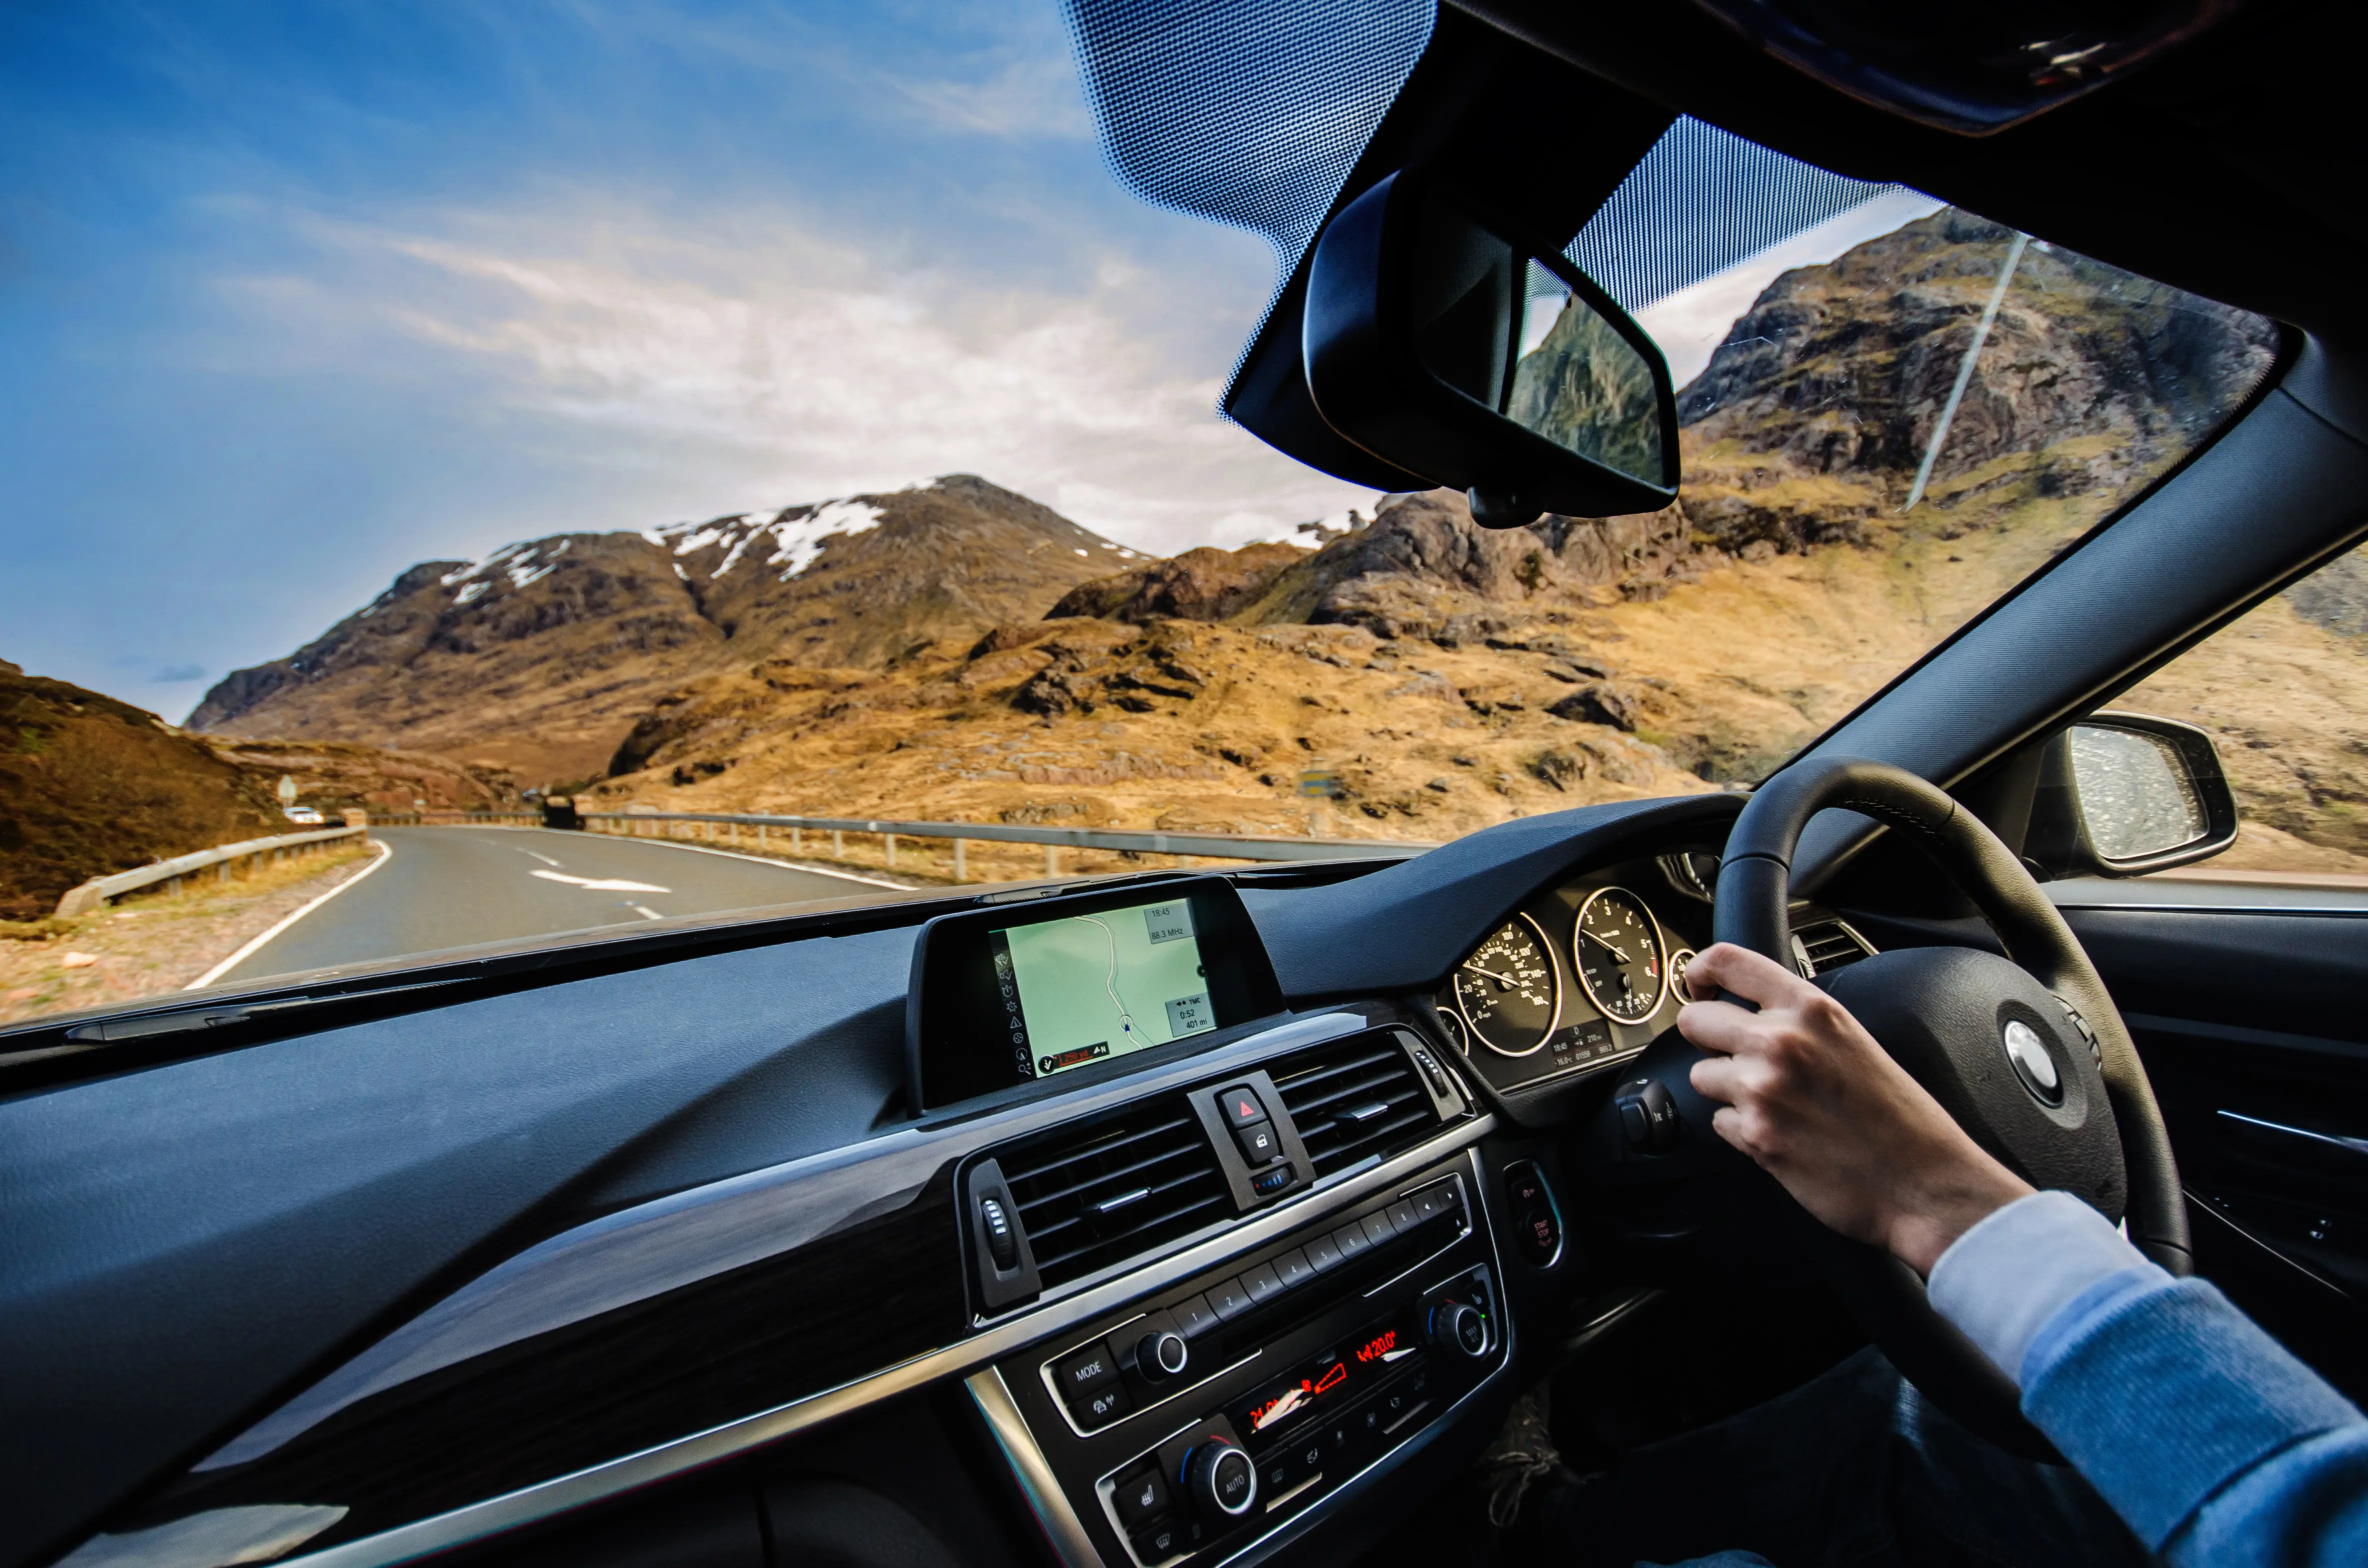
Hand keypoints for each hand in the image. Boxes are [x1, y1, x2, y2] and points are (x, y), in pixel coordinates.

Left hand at [1676, 943, 2032, 1275]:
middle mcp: (1780, 1041)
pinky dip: (1741, 1131)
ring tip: (1775, 1104)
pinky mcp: (1754, 1135)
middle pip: (1694, 1021)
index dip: (1700, 974)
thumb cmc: (1899, 1117)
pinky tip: (1781, 1134)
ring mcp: (1762, 1088)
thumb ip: (1800, 1019)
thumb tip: (1753, 1012)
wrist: (1923, 1182)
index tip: (1699, 989)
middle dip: (1707, 1040)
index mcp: (1809, 1008)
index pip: (1726, 962)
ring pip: (1701, 1076)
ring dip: (1726, 1091)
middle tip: (1735, 1058)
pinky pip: (1718, 1122)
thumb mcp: (1853, 1038)